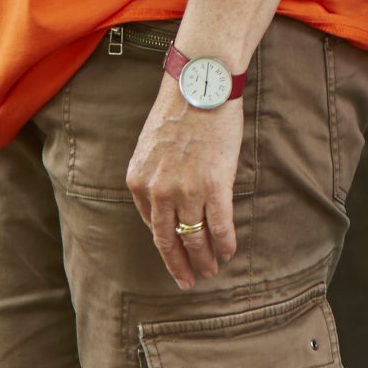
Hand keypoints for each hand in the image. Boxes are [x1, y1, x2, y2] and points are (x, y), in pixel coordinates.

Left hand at [126, 81, 241, 289]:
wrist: (200, 86)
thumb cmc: (181, 109)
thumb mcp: (152, 145)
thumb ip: (155, 174)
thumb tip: (169, 198)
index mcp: (138, 181)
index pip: (151, 223)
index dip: (166, 244)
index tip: (176, 256)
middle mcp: (157, 191)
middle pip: (168, 239)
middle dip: (179, 264)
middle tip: (189, 281)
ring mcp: (185, 191)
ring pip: (194, 237)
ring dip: (204, 259)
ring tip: (212, 271)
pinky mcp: (214, 186)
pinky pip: (219, 226)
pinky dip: (225, 243)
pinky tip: (229, 253)